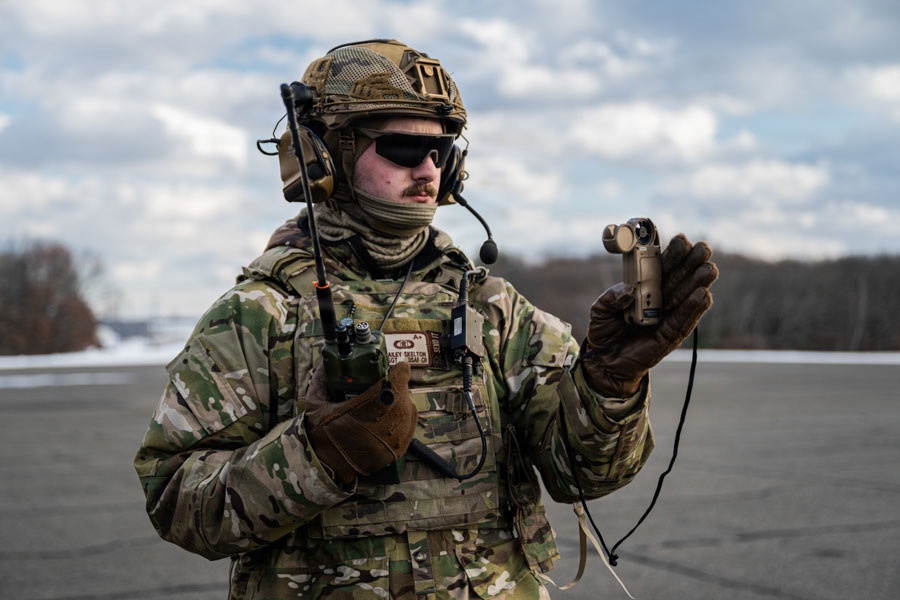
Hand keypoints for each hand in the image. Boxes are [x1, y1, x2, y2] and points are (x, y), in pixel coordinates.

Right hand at [304, 361, 416, 482]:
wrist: (322, 467)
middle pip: (402, 398)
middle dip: (400, 386)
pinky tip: (397, 412)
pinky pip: (410, 428)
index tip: (399, 365)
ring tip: (393, 396)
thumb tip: (324, 361)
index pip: (391, 385)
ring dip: (403, 401)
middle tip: (392, 380)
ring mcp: (389, 442)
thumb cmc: (317, 434)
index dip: (398, 372)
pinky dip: (407, 417)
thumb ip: (322, 378)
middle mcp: (379, 427)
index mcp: (359, 412)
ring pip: (408, 412)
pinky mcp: (394, 452)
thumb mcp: (315, 403)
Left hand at [582, 234, 718, 396]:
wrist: (604, 361)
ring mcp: (667, 318)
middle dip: (692, 263)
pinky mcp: (669, 336)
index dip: (673, 254)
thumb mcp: (600, 310)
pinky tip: (703, 294)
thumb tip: (628, 290)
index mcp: (645, 288)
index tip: (681, 240)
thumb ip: (610, 298)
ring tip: (709, 269)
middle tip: (702, 249)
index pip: (663, 267)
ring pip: (687, 297)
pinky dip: (693, 308)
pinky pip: (683, 321)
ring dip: (699, 283)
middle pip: (680, 278)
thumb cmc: (605, 331)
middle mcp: (660, 300)